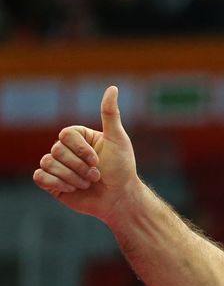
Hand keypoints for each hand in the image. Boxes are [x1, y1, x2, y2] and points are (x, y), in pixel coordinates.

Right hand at [33, 86, 138, 221]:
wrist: (119, 198)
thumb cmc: (122, 169)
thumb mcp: (118, 139)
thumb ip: (110, 114)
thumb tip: (112, 87)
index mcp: (80, 137)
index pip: (65, 134)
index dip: (81, 150)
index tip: (98, 159)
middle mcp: (67, 150)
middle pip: (56, 150)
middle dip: (79, 167)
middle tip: (96, 175)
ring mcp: (59, 166)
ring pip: (48, 164)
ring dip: (72, 177)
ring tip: (88, 183)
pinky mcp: (52, 183)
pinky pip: (39, 177)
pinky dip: (57, 183)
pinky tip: (72, 188)